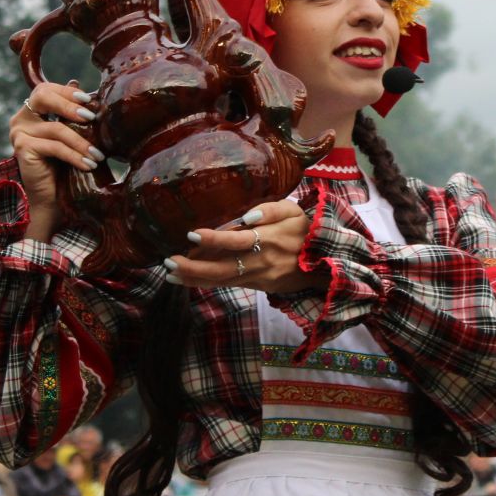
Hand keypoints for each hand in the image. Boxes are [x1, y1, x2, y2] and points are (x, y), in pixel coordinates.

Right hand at [10, 81, 103, 241]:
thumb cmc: (63, 165)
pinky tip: (89, 164)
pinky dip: (74, 155)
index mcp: (31, 110)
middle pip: (43, 96)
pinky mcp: (22, 148)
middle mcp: (20, 118)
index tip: (89, 101)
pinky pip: (54, 147)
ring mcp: (18, 133)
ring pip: (56, 128)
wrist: (51, 199)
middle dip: (70, 105)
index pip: (46, 89)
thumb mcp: (71, 134)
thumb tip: (77, 82)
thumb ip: (71, 112)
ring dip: (81, 142)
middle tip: (92, 118)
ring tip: (98, 154)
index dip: (67, 92)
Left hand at [163, 201, 318, 293]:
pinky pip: (229, 284)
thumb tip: (244, 217)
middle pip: (222, 269)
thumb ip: (269, 210)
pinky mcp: (259, 286)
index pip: (236, 241)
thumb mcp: (293, 210)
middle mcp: (261, 262)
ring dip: (195, 279)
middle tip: (168, 264)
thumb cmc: (306, 228)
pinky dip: (208, 282)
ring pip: (223, 281)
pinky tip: (189, 278)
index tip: (191, 234)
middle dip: (193, 269)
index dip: (213, 239)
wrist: (327, 260)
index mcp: (269, 240)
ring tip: (170, 274)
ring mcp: (260, 277)